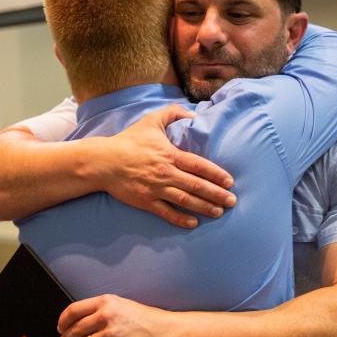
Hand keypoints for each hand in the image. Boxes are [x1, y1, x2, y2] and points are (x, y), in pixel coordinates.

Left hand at [56, 294, 173, 336]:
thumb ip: (103, 311)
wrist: (167, 335)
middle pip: (75, 331)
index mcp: (106, 302)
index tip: (60, 328)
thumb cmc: (149, 321)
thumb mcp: (124, 306)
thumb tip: (81, 323)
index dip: (63, 321)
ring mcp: (110, 336)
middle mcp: (106, 317)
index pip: (74, 310)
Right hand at [98, 105, 235, 227]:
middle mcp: (165, 173)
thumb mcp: (151, 121)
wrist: (103, 161)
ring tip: (219, 212)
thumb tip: (194, 114)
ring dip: (204, 207)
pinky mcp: (145, 201)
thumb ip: (173, 113)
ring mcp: (155, 189)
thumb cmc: (128, 141)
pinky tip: (193, 223)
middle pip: (196, 186)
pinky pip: (166, 212)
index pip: (199, 166)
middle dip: (216, 194)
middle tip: (232, 201)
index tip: (230, 182)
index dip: (216, 174)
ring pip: (185, 200)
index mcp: (169, 155)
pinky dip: (180, 219)